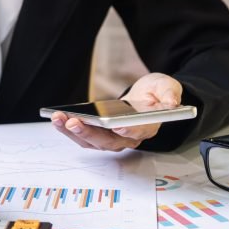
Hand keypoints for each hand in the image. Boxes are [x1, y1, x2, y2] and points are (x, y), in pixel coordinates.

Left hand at [51, 73, 182, 150]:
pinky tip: (57, 118)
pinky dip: (69, 129)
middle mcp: (129, 138)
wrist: (148, 97)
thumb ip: (170, 93)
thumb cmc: (156, 94)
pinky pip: (83, 136)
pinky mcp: (100, 135)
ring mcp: (113, 139)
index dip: (128, 131)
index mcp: (148, 127)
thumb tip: (171, 103)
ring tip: (58, 118)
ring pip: (92, 142)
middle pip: (108, 141)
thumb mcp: (167, 86)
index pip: (139, 132)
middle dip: (89, 132)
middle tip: (73, 122)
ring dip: (73, 132)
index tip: (117, 126)